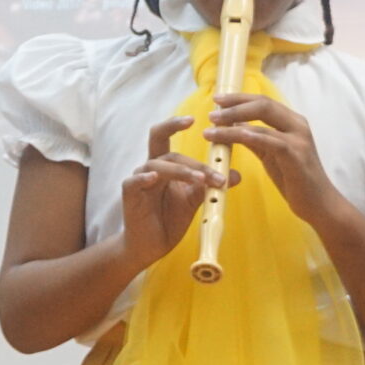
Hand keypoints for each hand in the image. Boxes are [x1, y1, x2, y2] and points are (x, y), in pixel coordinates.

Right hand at [119, 117, 223, 268]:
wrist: (152, 245)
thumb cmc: (170, 219)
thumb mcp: (194, 200)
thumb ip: (209, 185)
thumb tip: (235, 175)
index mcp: (165, 165)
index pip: (167, 137)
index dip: (176, 124)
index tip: (194, 118)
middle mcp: (150, 167)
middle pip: (163, 146)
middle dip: (190, 153)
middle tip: (213, 166)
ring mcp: (138, 179)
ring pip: (158, 164)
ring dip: (183, 171)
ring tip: (202, 180)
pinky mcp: (129, 194)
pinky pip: (135, 182)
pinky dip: (145, 178)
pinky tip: (155, 177)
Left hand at [202, 91, 349, 229]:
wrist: (318, 204)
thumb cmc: (294, 180)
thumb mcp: (271, 155)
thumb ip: (255, 139)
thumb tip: (233, 124)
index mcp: (292, 122)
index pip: (263, 101)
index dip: (239, 98)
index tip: (217, 100)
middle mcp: (298, 125)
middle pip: (263, 104)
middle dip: (234, 105)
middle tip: (211, 113)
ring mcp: (299, 140)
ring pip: (263, 123)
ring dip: (233, 124)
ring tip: (211, 129)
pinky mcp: (297, 156)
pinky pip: (271, 141)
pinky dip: (251, 136)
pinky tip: (235, 135)